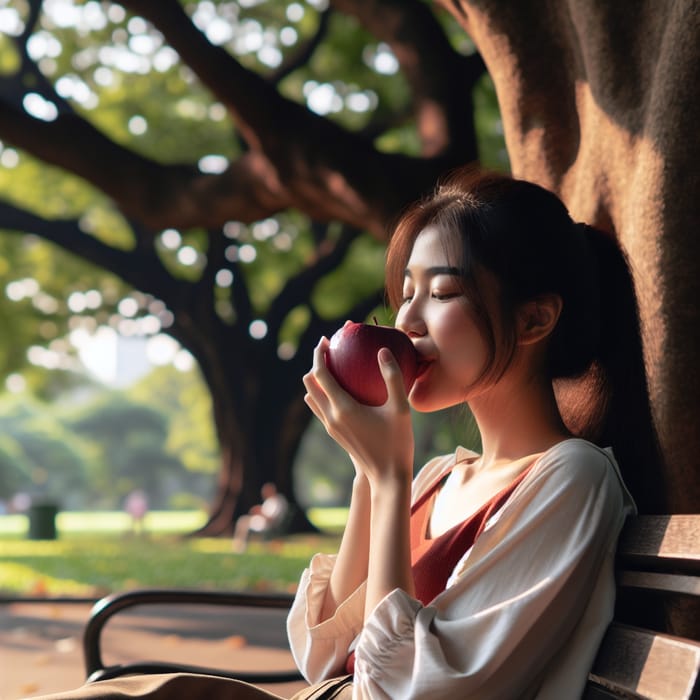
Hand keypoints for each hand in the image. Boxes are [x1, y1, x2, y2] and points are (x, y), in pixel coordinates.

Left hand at [303, 337, 414, 486]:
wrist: (387, 476)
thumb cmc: (398, 442)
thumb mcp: (400, 408)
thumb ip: (393, 377)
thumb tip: (383, 350)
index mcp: (343, 408)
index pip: (320, 374)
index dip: (319, 354)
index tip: (326, 339)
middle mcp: (331, 417)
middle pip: (310, 384)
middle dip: (316, 363)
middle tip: (330, 348)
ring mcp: (330, 427)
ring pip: (311, 397)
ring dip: (316, 379)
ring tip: (333, 365)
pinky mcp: (334, 433)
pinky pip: (319, 408)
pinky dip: (322, 393)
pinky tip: (340, 388)